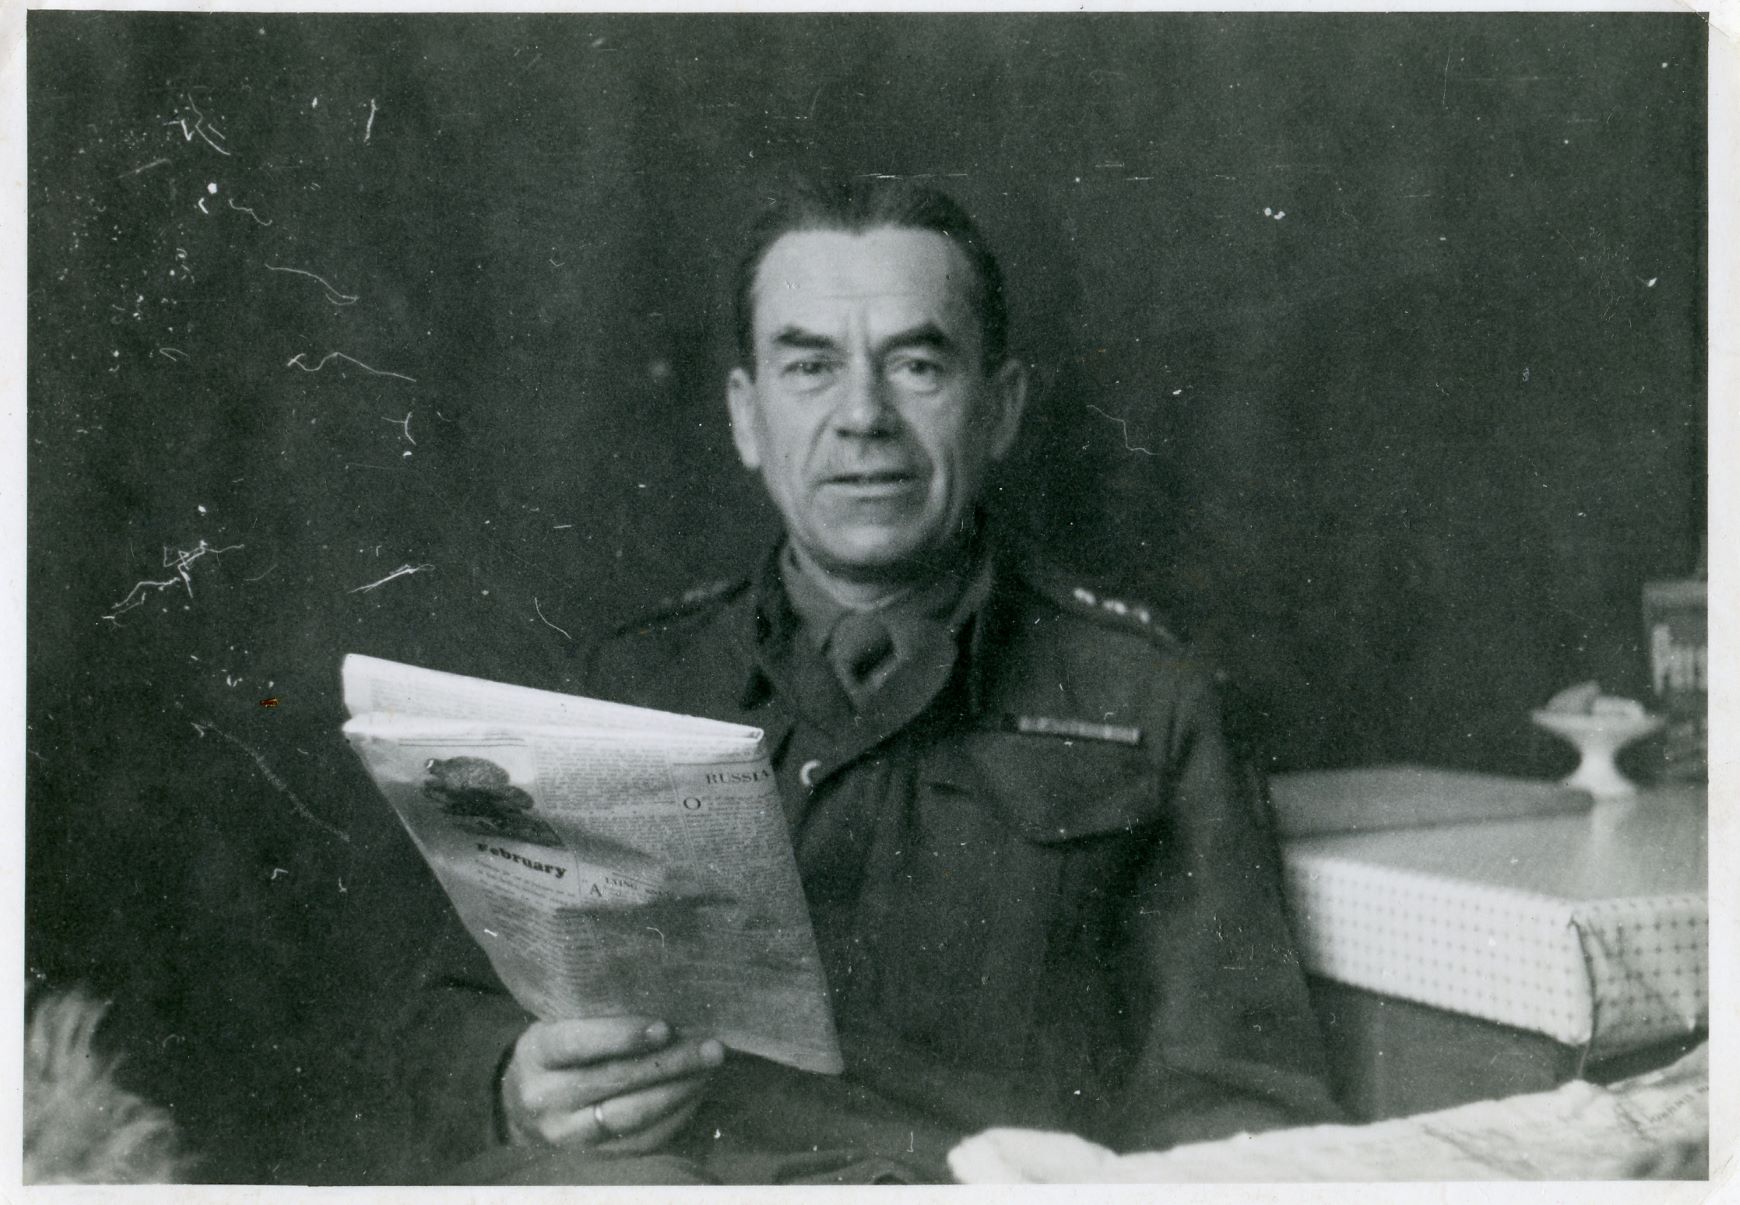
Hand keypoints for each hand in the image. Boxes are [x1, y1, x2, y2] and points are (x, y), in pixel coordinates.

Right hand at [500, 1017, 724, 1150]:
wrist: (527, 1101)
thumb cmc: (558, 1046)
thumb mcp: (560, 1020)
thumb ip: (597, 1012)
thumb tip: (665, 997)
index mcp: (536, 1054)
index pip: (578, 1043)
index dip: (622, 1036)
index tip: (664, 1027)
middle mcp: (546, 1098)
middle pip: (614, 1081)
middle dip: (669, 1063)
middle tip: (710, 1047)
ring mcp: (568, 1133)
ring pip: (631, 1115)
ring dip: (679, 1090)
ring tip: (709, 1068)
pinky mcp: (593, 1155)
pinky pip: (641, 1141)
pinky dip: (675, 1116)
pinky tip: (696, 1092)